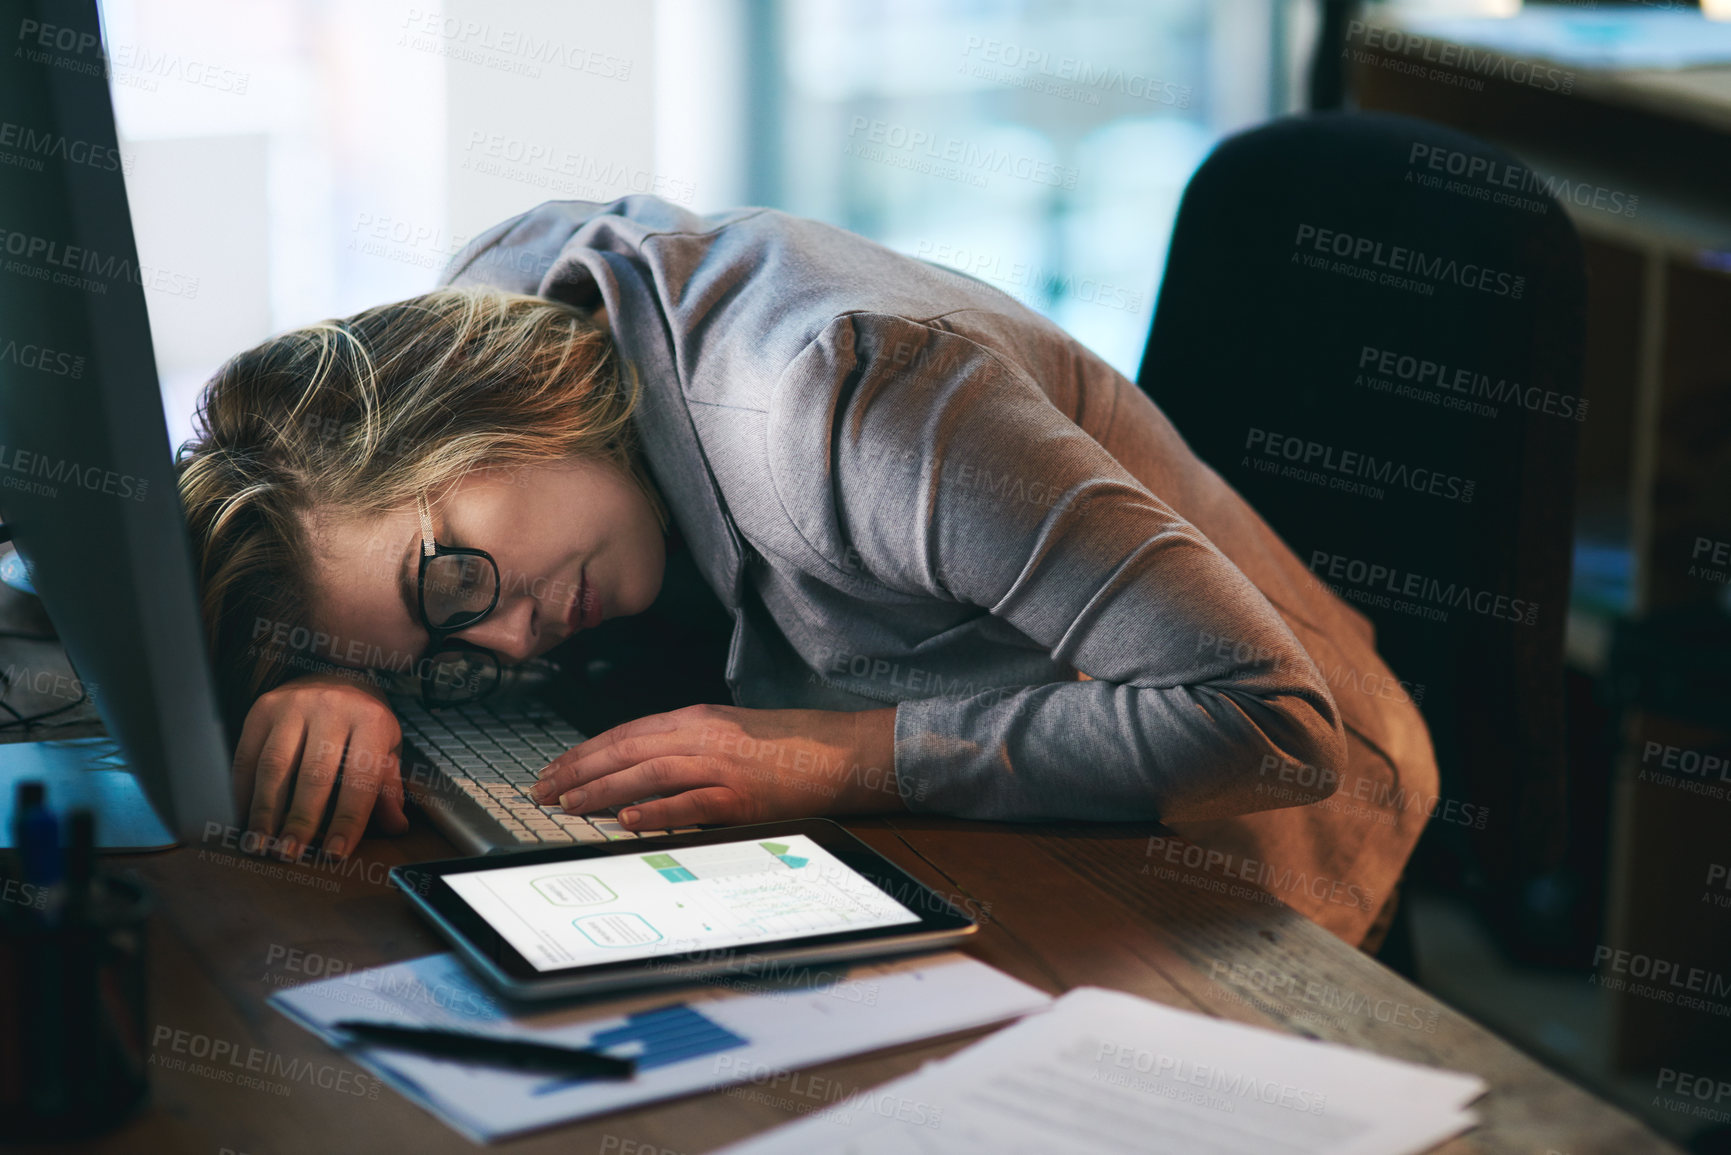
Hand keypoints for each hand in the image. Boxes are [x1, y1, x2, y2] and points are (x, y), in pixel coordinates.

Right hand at [231, 672, 409, 860]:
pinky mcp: (262, 708)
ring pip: (274, 766)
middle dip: (300, 820)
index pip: (361, 778)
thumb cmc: (363, 721)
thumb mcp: (386, 747)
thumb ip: (387, 787)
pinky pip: (248, 755)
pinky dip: (243, 791)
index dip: (349, 820)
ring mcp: (293, 704)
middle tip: (289, 854)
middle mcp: (332, 707)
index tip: (335, 854)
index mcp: (370, 719)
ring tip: (260, 844)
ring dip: (265, 811)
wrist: (336, 672)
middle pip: (313, 773)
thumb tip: (397, 826)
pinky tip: (244, 818)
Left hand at [528, 703, 903, 829]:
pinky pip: (690, 804)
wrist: (842, 752)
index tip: (554, 769)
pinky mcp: (743, 796)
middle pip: (626, 749)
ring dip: (602, 791)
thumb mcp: (730, 732)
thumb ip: (687, 743)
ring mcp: (722, 765)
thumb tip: (640, 765)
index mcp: (698, 718)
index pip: (625, 732)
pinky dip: (655, 812)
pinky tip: (627, 821)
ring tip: (569, 806)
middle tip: (543, 791)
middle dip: (579, 771)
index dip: (584, 752)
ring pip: (647, 774)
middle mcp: (703, 735)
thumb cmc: (789, 745)